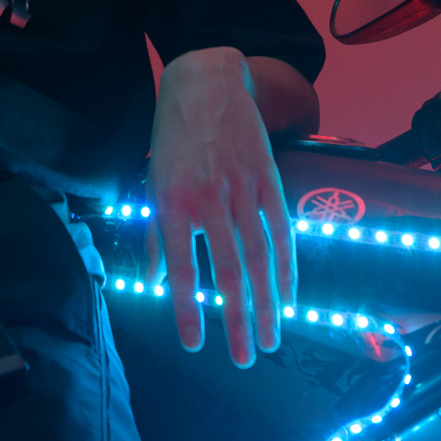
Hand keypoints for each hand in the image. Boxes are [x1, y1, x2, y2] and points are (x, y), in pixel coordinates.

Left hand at [145, 47, 295, 367]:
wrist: (207, 82)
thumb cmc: (173, 136)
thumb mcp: (152, 180)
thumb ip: (156, 233)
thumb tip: (157, 279)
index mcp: (173, 202)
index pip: (181, 268)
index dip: (187, 310)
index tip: (194, 345)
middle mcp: (208, 199)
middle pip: (228, 272)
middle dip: (236, 320)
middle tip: (244, 357)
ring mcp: (242, 189)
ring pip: (259, 258)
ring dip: (266, 304)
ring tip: (269, 338)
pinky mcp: (268, 180)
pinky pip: (281, 231)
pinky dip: (287, 267)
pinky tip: (288, 296)